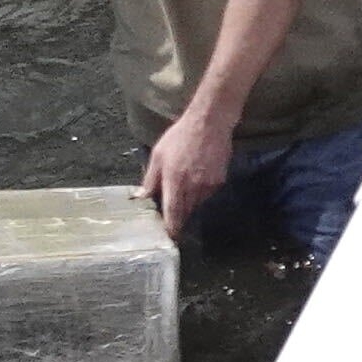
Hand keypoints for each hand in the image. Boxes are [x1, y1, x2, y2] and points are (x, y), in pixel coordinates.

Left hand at [140, 109, 238, 233]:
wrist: (210, 123)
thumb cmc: (180, 137)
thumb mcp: (158, 155)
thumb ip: (151, 179)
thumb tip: (142, 197)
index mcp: (174, 181)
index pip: (173, 213)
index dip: (172, 228)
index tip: (169, 238)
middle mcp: (193, 188)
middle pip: (186, 211)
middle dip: (178, 215)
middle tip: (171, 214)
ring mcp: (208, 186)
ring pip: (197, 203)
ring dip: (189, 202)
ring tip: (184, 187)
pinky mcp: (219, 181)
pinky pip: (207, 194)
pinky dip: (200, 192)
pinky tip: (197, 176)